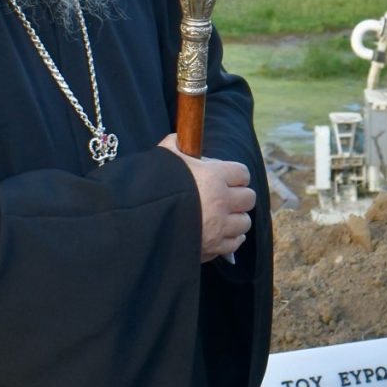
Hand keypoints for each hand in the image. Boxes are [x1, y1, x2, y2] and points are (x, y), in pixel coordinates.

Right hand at [159, 135, 253, 261]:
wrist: (137, 219)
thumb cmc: (150, 184)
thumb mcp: (163, 157)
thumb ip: (176, 146)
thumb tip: (179, 139)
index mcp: (214, 177)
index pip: (242, 173)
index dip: (235, 175)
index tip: (226, 178)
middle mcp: (222, 202)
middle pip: (248, 198)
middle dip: (239, 197)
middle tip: (226, 198)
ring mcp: (219, 227)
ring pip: (244, 222)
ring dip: (236, 219)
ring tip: (223, 217)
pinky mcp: (213, 247)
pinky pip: (234, 243)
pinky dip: (231, 238)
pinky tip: (221, 233)